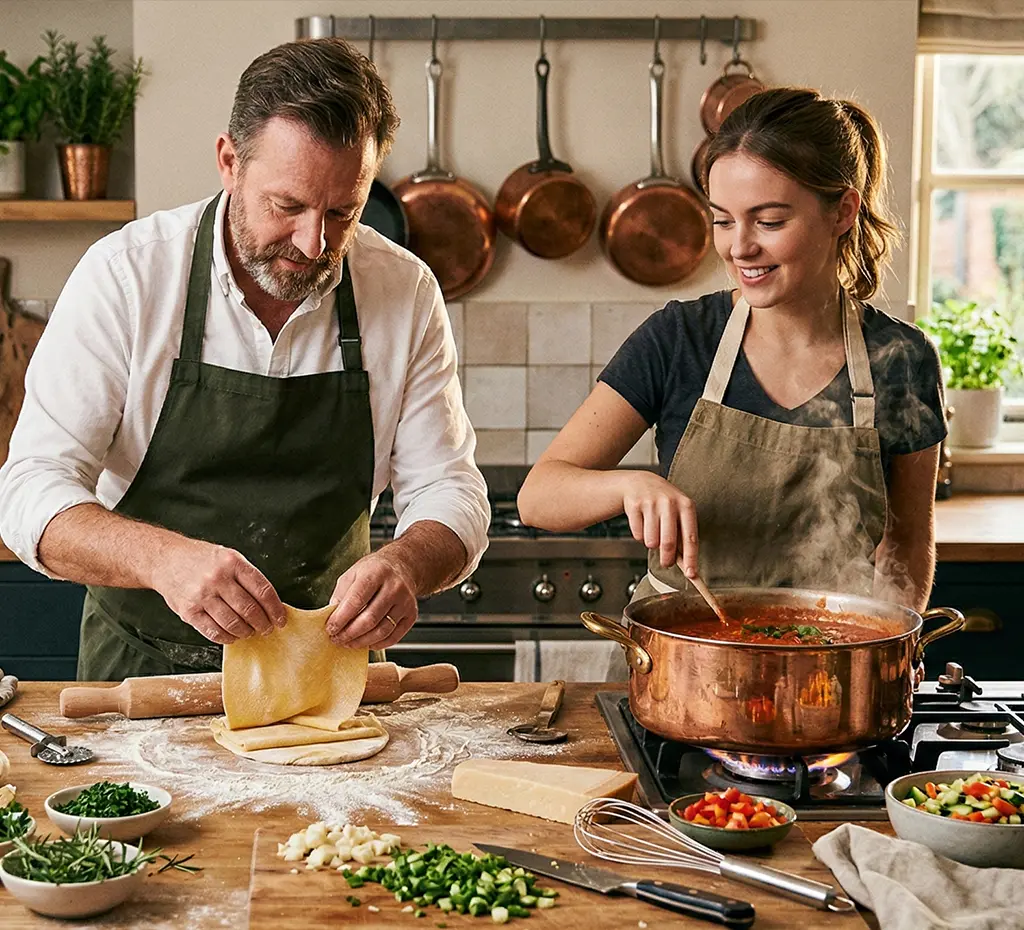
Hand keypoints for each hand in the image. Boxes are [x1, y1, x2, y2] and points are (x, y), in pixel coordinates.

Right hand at [150, 538, 284, 644]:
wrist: (166, 560)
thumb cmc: (202, 560)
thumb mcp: (228, 557)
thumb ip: (247, 577)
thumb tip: (269, 603)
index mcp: (233, 563)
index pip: (263, 590)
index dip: (275, 609)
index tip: (281, 619)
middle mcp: (217, 578)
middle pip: (250, 609)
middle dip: (263, 624)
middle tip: (267, 629)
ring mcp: (202, 596)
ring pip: (233, 623)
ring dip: (246, 632)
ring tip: (250, 632)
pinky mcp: (189, 612)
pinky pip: (213, 632)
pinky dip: (227, 637)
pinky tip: (233, 636)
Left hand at [326, 551, 418, 648]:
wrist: (402, 567)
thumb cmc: (374, 571)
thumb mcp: (352, 574)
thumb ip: (341, 595)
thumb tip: (332, 618)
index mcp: (376, 573)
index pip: (356, 600)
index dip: (341, 618)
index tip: (330, 628)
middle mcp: (394, 587)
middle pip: (370, 618)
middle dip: (349, 633)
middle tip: (337, 638)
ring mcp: (406, 602)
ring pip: (382, 630)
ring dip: (361, 641)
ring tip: (348, 643)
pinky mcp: (412, 615)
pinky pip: (394, 637)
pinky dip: (377, 644)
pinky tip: (366, 642)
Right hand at [621, 471, 699, 575]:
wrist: (640, 482)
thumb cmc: (663, 502)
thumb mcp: (678, 513)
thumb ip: (683, 537)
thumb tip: (688, 565)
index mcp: (686, 505)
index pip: (690, 537)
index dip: (691, 558)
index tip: (691, 574)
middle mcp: (669, 503)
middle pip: (668, 542)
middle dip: (667, 559)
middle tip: (666, 563)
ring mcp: (651, 503)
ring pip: (651, 541)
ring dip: (651, 544)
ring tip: (653, 533)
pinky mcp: (634, 505)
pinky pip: (637, 535)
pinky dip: (640, 536)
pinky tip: (642, 524)